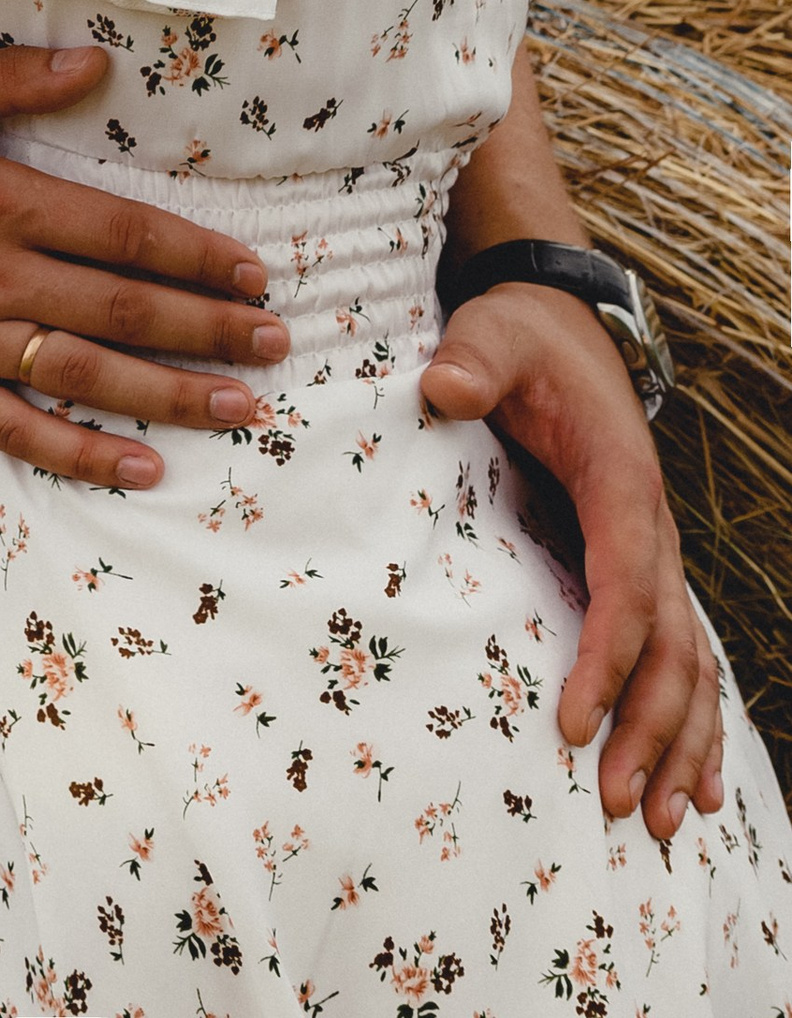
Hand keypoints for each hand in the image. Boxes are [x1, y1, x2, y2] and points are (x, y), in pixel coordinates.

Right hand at [0, 45, 290, 491]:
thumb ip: (10, 77)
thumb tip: (96, 64)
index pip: (122, 233)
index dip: (197, 255)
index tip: (253, 272)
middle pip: (124, 307)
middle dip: (211, 328)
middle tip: (278, 344)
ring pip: (88, 372)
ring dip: (174, 393)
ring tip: (243, 406)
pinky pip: (20, 428)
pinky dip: (84, 451)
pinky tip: (142, 467)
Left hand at [422, 283, 721, 831]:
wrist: (563, 320)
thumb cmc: (523, 336)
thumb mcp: (494, 332)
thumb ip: (471, 358)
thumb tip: (442, 389)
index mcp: (622, 479)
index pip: (626, 581)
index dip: (607, 656)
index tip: (575, 725)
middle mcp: (653, 526)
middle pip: (670, 642)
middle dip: (652, 727)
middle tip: (620, 804)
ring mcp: (654, 551)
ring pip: (691, 661)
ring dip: (682, 742)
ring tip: (661, 821)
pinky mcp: (641, 566)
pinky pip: (682, 652)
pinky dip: (695, 721)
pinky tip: (698, 784)